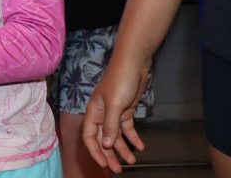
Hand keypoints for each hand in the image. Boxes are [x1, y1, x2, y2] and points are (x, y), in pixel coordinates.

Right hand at [82, 55, 150, 173]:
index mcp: (94, 112)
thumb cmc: (120, 80)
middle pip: (103, 139)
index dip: (95, 151)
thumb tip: (106, 145)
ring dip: (123, 149)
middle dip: (110, 155)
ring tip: (132, 161)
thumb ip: (110, 125)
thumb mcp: (115, 104)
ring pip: (116, 136)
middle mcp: (102, 114)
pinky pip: (127, 128)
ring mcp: (114, 113)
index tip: (104, 164)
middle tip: (118, 169)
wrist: (134, 63)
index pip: (90, 136)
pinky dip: (133, 138)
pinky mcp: (126, 110)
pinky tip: (140, 146)